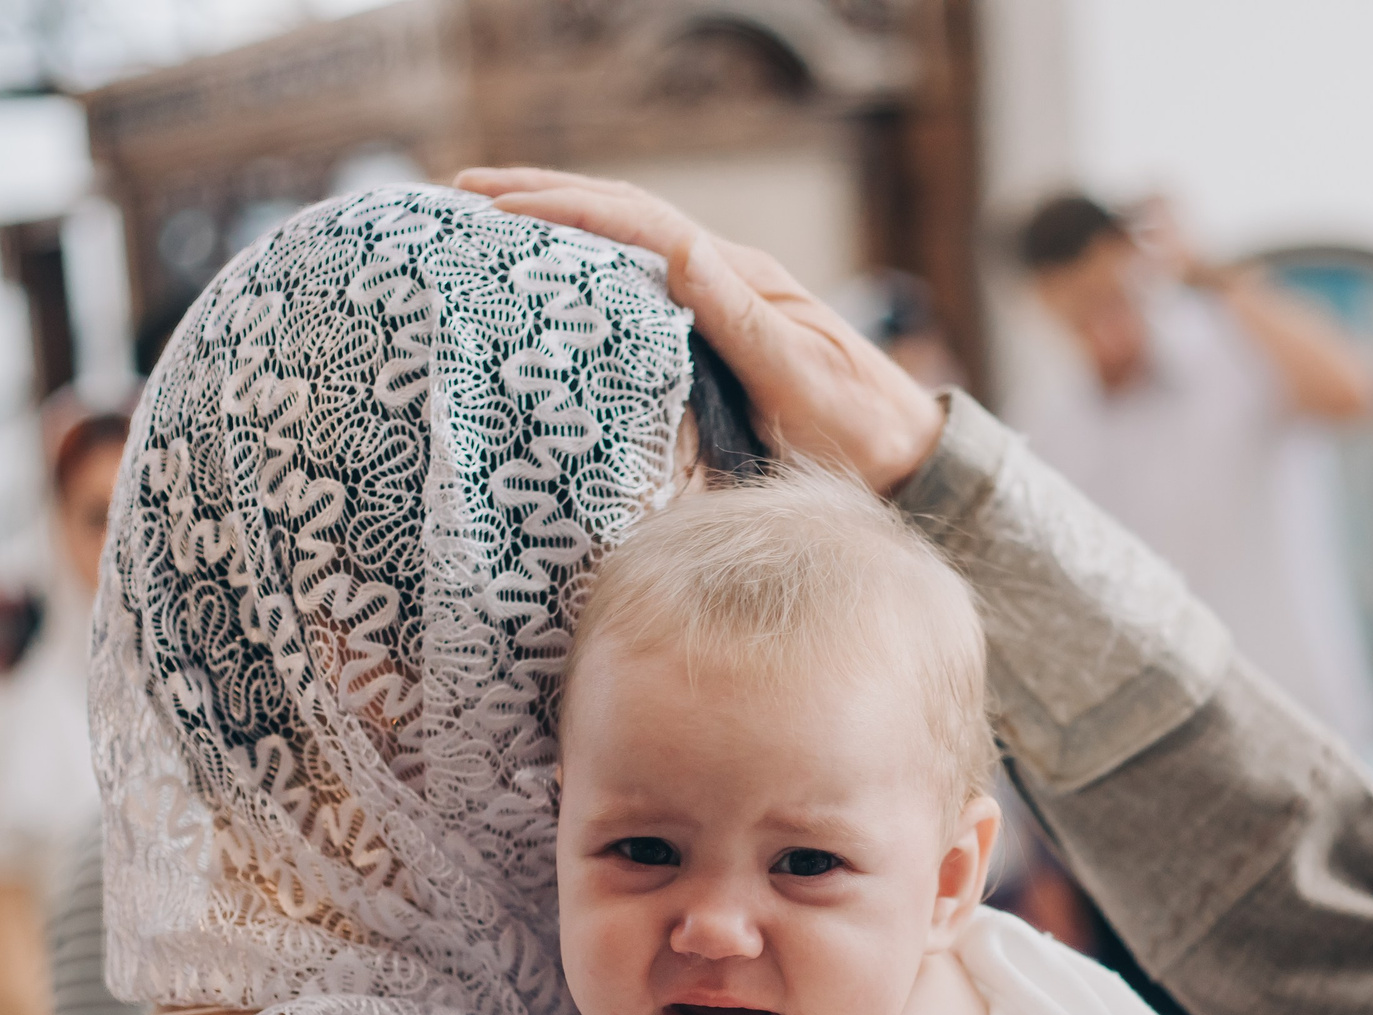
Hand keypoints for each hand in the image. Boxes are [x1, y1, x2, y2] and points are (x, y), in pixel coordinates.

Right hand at [454, 168, 945, 492]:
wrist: (908, 463)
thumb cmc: (860, 432)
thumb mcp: (801, 377)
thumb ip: (743, 319)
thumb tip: (682, 248)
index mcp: (742, 280)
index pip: (642, 225)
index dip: (567, 209)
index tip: (497, 207)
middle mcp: (729, 280)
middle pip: (626, 219)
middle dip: (545, 198)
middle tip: (464, 193)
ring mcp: (723, 306)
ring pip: (627, 250)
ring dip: (560, 228)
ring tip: (487, 223)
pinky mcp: (716, 339)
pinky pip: (639, 292)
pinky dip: (587, 273)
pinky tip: (549, 285)